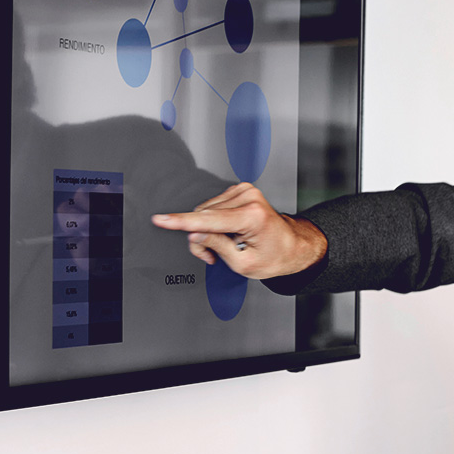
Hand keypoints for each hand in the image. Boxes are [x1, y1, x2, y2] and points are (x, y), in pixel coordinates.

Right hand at [151, 183, 326, 278]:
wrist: (292, 246)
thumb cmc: (274, 256)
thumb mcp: (243, 263)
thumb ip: (216, 247)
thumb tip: (195, 233)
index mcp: (253, 216)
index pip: (209, 220)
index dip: (181, 222)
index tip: (161, 220)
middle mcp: (249, 198)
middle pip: (203, 216)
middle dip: (200, 238)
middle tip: (210, 256)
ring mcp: (245, 191)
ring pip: (205, 211)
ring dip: (207, 230)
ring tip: (224, 245)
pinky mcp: (241, 190)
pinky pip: (213, 206)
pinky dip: (213, 222)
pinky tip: (227, 232)